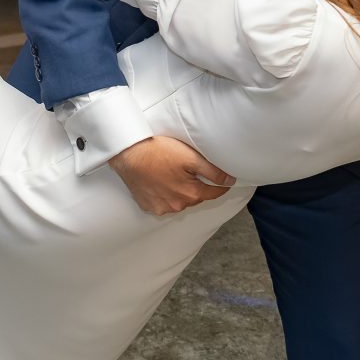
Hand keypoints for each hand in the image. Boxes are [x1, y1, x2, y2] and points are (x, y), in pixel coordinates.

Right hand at [109, 136, 235, 215]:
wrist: (130, 154)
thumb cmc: (160, 152)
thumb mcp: (191, 157)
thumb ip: (213, 172)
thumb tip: (230, 181)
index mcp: (190, 194)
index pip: (214, 194)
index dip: (220, 186)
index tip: (224, 181)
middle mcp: (177, 205)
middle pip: (196, 197)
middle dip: (198, 187)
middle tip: (193, 172)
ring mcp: (161, 208)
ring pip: (180, 201)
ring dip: (182, 192)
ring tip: (175, 175)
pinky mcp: (148, 206)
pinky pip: (164, 204)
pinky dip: (166, 196)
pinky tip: (162, 182)